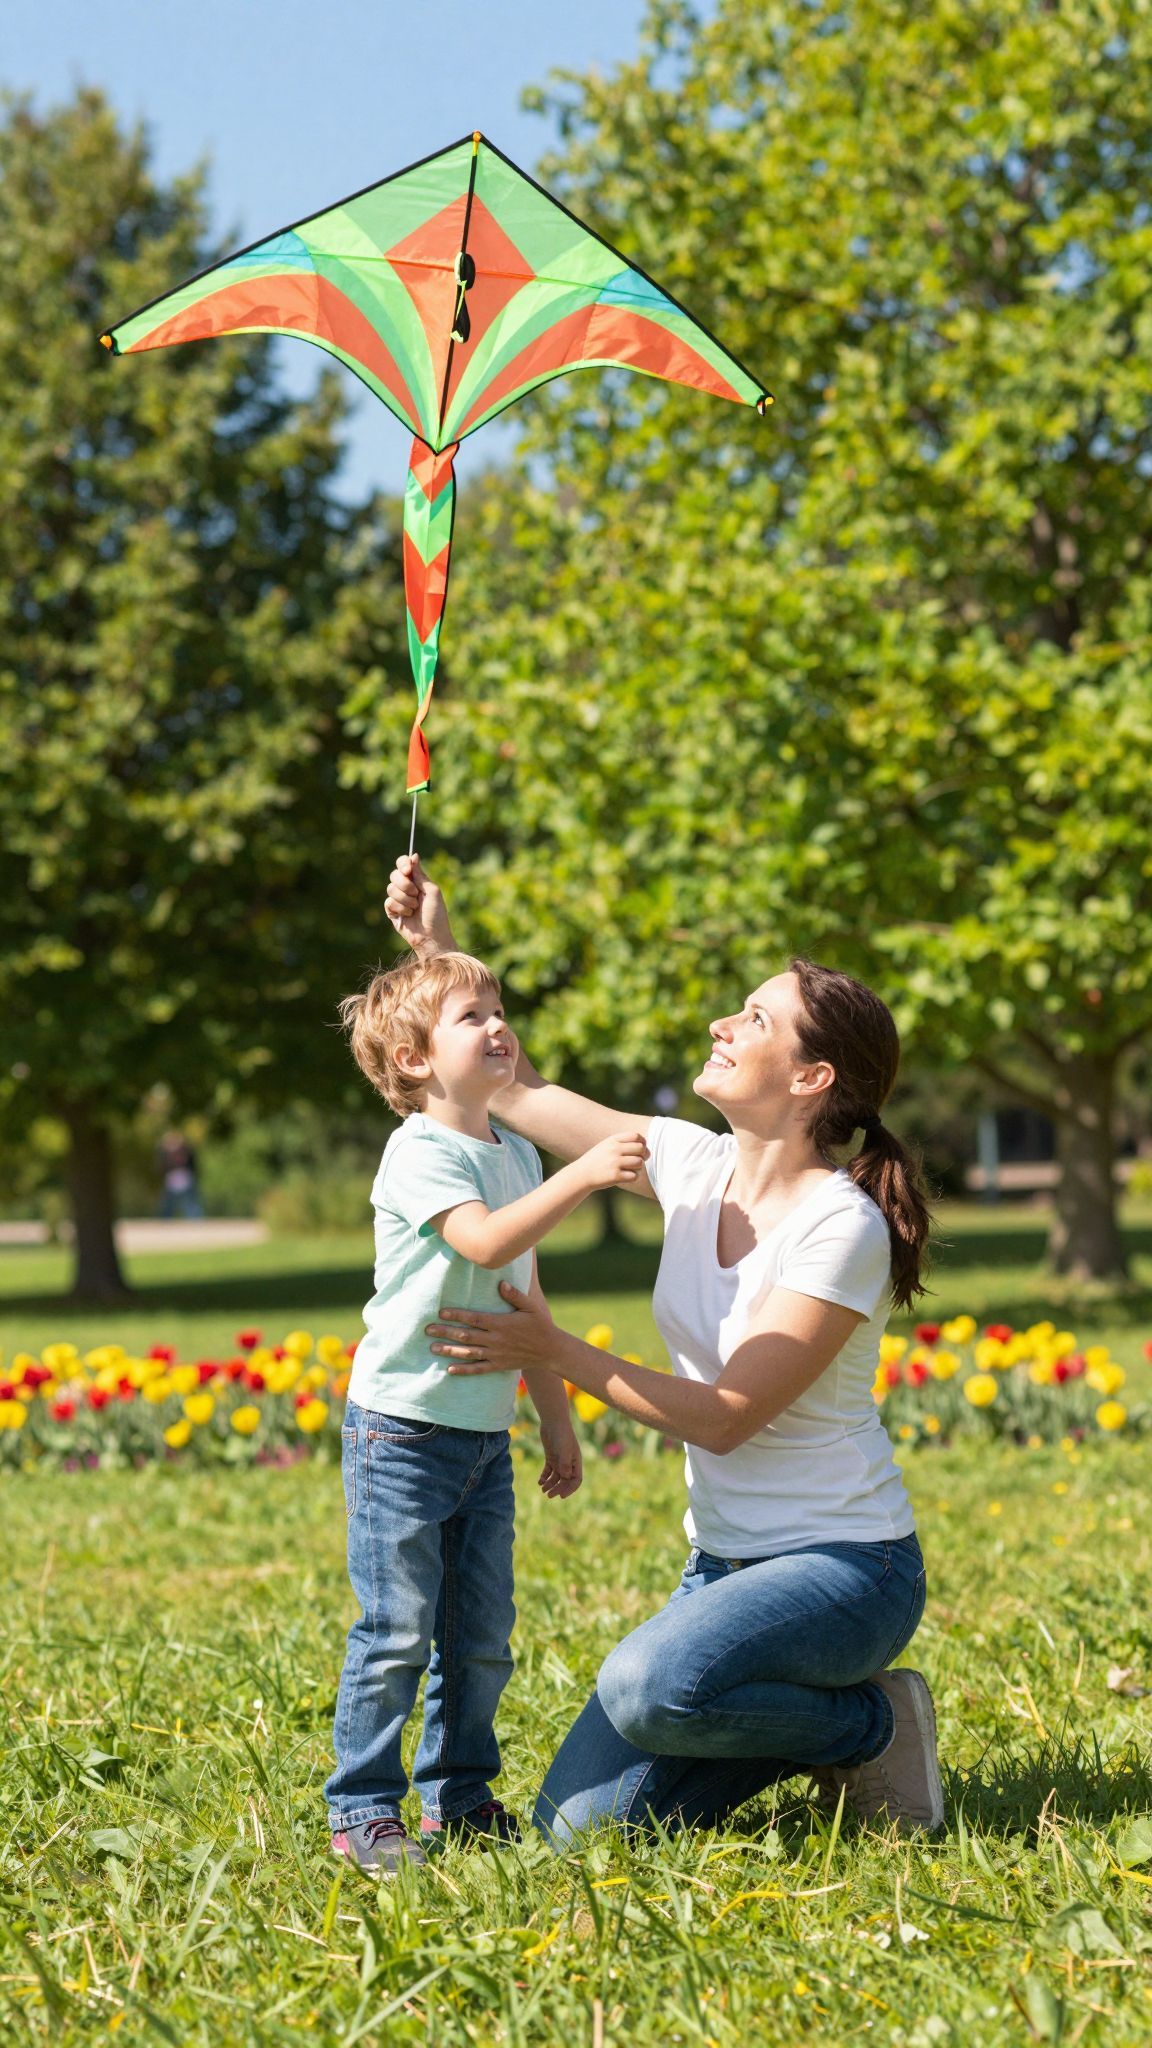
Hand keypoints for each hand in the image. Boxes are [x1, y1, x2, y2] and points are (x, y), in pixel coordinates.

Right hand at [385, 854, 455, 956]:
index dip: (403, 864)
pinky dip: (400, 908)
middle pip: (394, 875)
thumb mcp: (432, 891)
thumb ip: (420, 874)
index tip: (408, 870)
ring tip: (415, 908)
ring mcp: (398, 900)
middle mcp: (406, 888)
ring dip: (405, 899)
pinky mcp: (392, 911)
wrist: (431, 936)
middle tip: (416, 894)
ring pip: (390, 889)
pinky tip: (408, 915)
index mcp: (417, 881)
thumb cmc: (436, 914)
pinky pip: (389, 902)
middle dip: (405, 884)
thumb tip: (414, 855)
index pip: (403, 864)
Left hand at [429, 1281, 556, 1373]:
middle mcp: (496, 1340)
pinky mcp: (498, 1365)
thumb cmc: (540, 1325)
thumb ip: (514, 1295)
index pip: (474, 1319)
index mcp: (501, 1323)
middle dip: (445, 1332)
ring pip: (468, 1353)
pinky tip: (449, 1370)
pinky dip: (463, 1370)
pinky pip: (478, 1369)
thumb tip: (500, 1283)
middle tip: (427, 1330)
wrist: (550, 1350)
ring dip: (449, 1350)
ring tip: (432, 1347)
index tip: (441, 1312)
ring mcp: (496, 1354)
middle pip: (466, 1336)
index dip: (457, 1315)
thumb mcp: (530, 1306)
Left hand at [538, 1424, 581, 1499]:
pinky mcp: (551, 1457)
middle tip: (548, 1495)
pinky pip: (548, 1470)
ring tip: (542, 1489)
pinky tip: (540, 1481)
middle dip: (557, 1488)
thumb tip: (565, 1477)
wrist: (553, 1421)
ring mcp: (560, 1460)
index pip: (576, 1480)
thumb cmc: (561, 1434)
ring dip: (550, 1484)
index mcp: (576, 1462)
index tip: (561, 1496)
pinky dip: (544, 1477)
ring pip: (556, 1477)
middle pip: (565, 1480)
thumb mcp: (564, 1449)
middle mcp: (569, 1463)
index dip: (569, 1489)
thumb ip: (565, 1464)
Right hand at [577, 1131, 648, 1191]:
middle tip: (637, 1160)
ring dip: (638, 1167)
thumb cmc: (598, 1160)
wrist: (581, 1175)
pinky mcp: (615, 1176)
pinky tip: (625, 1177)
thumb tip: (646, 1147)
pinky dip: (633, 1177)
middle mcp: (614, 1150)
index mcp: (612, 1140)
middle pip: (641, 1148)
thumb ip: (623, 1143)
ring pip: (639, 1162)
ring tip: (630, 1169)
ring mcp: (614, 1163)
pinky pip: (634, 1176)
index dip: (642, 1142)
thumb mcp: (606, 1146)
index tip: (640, 1149)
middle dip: (643, 1155)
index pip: (636, 1136)